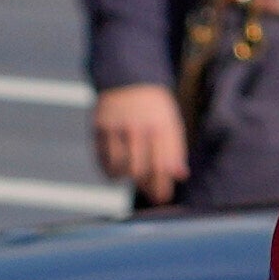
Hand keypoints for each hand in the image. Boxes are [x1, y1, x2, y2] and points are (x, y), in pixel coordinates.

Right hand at [91, 82, 188, 204]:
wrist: (129, 81)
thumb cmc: (156, 110)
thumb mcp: (172, 124)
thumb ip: (175, 149)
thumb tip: (180, 175)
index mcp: (161, 126)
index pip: (162, 164)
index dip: (162, 185)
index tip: (163, 198)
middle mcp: (137, 127)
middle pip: (139, 169)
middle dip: (146, 186)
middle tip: (151, 192)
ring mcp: (115, 127)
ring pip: (119, 167)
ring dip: (128, 177)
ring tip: (135, 176)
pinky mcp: (98, 128)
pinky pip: (102, 159)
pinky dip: (110, 171)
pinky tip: (118, 172)